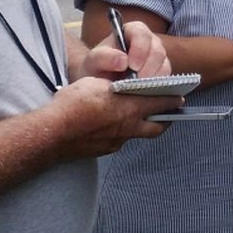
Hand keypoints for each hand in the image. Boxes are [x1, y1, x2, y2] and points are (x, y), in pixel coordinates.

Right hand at [49, 77, 182, 157]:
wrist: (52, 133)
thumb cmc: (73, 104)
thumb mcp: (97, 83)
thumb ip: (117, 85)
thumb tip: (124, 86)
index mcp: (130, 108)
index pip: (161, 103)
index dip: (172, 99)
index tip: (179, 96)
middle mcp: (128, 128)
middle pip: (157, 127)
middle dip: (165, 120)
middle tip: (168, 113)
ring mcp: (117, 141)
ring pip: (137, 133)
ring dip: (140, 125)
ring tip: (135, 116)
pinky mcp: (105, 149)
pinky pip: (119, 140)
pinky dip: (121, 132)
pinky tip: (110, 125)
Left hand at [79, 21, 171, 80]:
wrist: (102, 84)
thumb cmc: (98, 68)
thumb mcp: (93, 61)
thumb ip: (103, 57)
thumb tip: (123, 61)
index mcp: (131, 31)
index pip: (141, 33)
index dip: (139, 48)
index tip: (132, 66)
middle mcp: (148, 41)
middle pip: (157, 49)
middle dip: (148, 67)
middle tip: (136, 81)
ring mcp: (157, 56)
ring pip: (164, 64)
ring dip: (153, 78)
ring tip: (138, 88)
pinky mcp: (161, 72)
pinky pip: (166, 78)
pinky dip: (157, 86)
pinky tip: (145, 91)